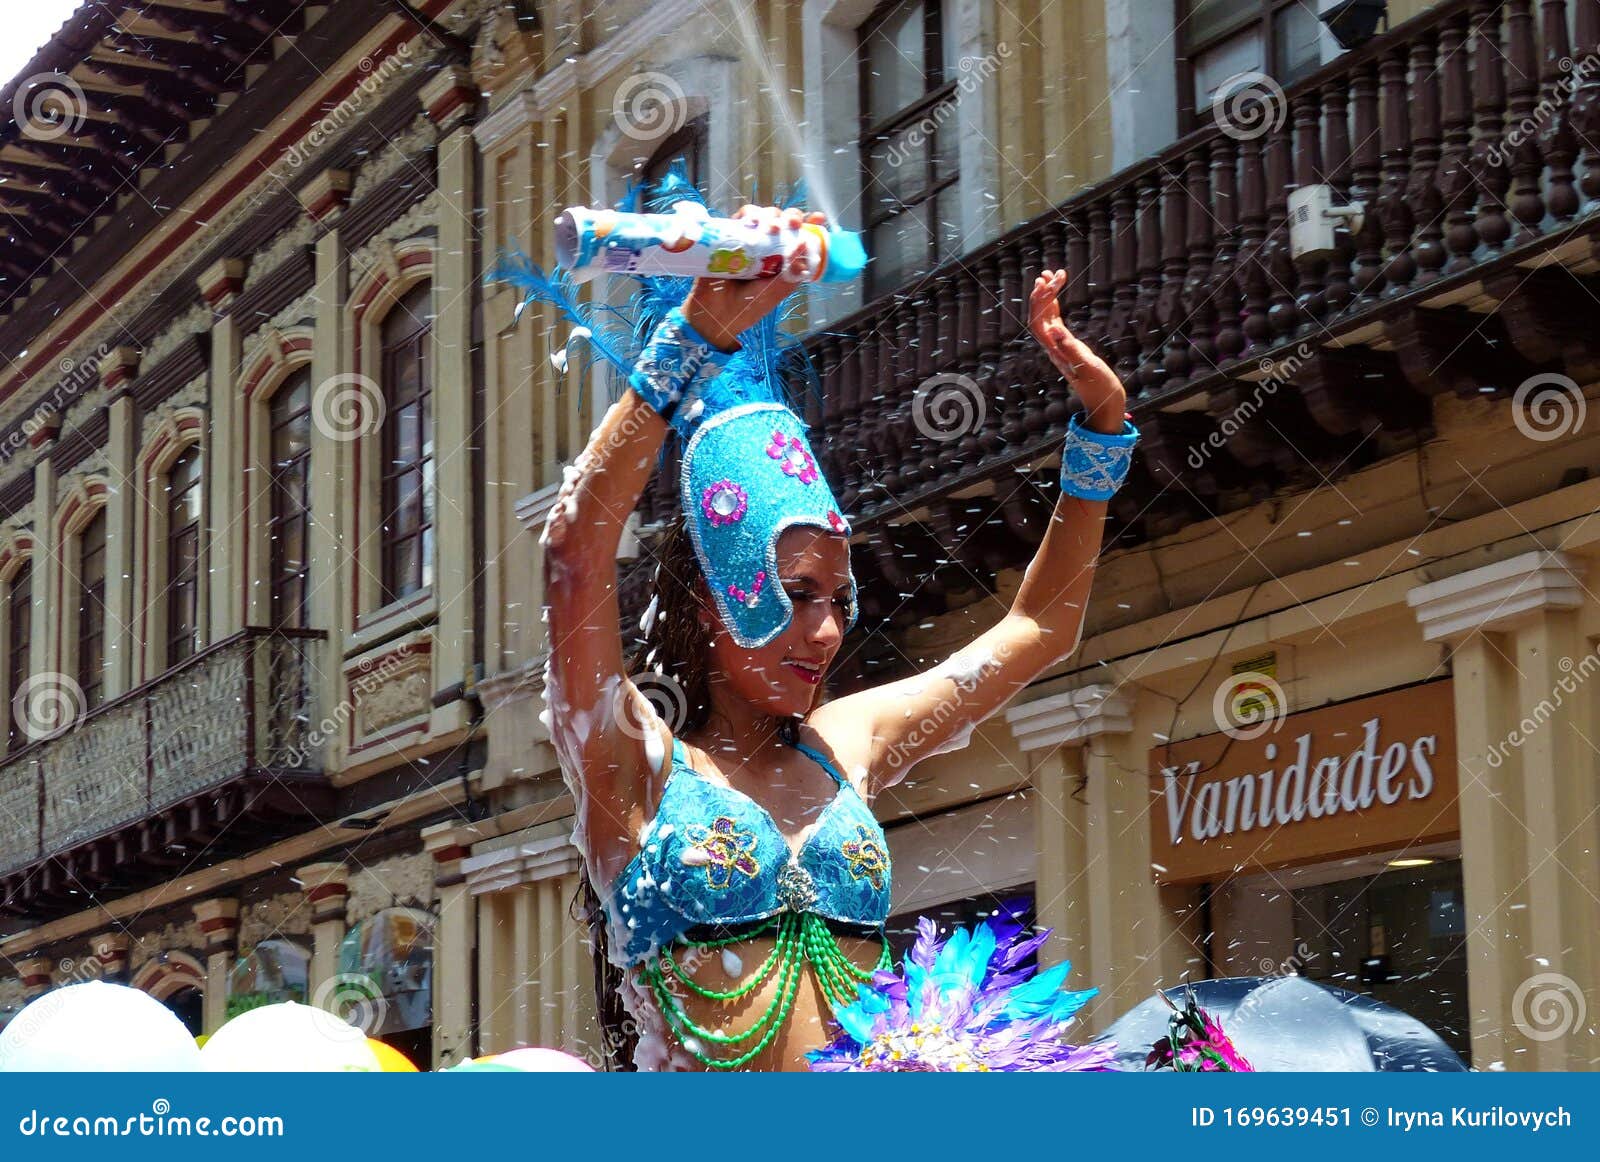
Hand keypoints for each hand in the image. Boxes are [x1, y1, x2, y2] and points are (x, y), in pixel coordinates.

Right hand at [682, 205, 825, 351]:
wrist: (717, 314)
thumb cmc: (748, 306)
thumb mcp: (776, 291)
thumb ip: (792, 272)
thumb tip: (804, 244)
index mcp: (783, 260)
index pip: (799, 237)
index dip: (810, 224)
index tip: (818, 218)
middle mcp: (768, 247)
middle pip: (783, 221)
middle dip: (791, 217)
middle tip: (793, 224)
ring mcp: (749, 240)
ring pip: (764, 216)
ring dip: (771, 215)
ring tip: (772, 228)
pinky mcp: (730, 236)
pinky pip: (741, 219)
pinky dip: (749, 215)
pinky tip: (753, 222)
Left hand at [1029, 269, 1127, 433]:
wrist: (1104, 399)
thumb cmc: (1097, 385)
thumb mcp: (1086, 366)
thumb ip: (1070, 348)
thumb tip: (1053, 328)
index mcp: (1054, 350)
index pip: (1038, 321)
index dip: (1039, 301)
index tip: (1045, 282)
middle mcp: (1052, 347)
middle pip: (1039, 316)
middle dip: (1042, 293)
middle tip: (1048, 272)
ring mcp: (1059, 345)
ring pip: (1046, 317)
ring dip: (1046, 296)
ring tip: (1051, 275)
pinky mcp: (1067, 345)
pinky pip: (1055, 321)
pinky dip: (1054, 305)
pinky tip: (1056, 295)